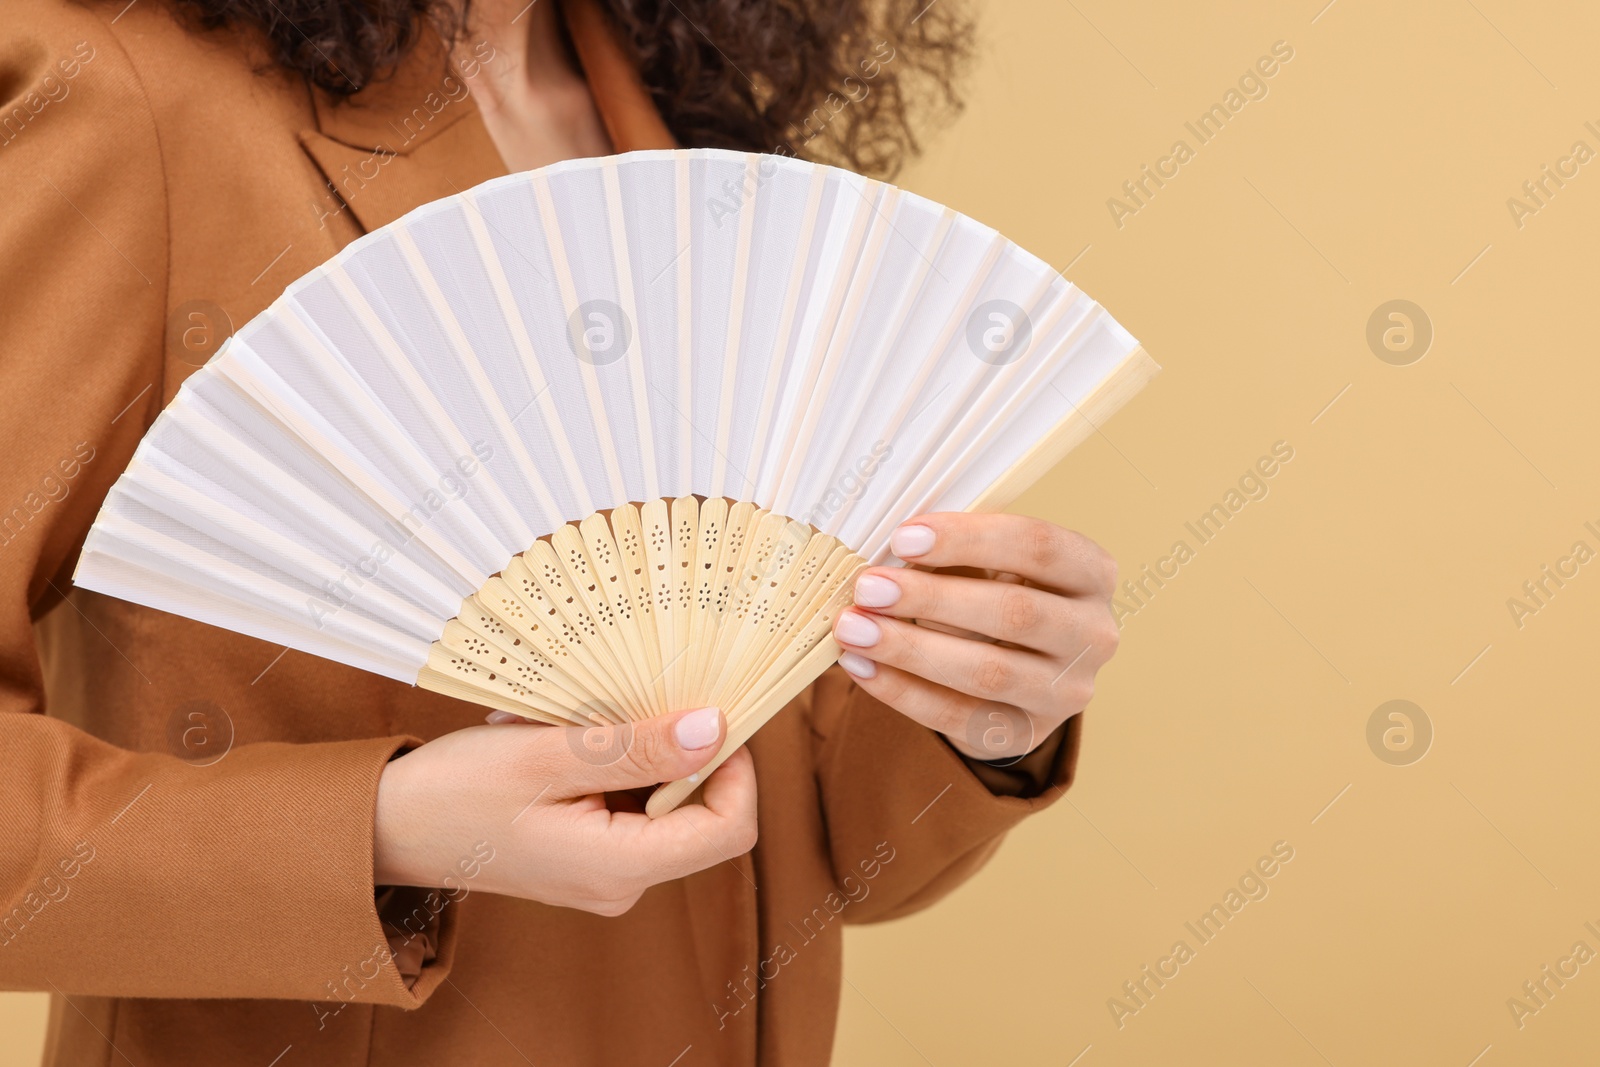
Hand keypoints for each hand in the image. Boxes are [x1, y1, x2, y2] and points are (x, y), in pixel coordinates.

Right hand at [373, 707, 757, 914]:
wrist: (388, 829)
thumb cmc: (456, 792)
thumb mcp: (547, 756)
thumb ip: (635, 747)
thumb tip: (715, 728)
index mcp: (620, 868)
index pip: (730, 829)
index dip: (735, 768)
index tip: (707, 713)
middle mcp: (622, 882)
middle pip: (699, 811)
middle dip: (673, 749)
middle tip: (622, 702)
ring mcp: (605, 872)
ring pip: (660, 800)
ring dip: (631, 750)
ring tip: (568, 723)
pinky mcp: (587, 854)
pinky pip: (625, 803)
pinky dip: (606, 763)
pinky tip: (556, 739)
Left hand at [832, 513, 1119, 762]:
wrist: (1023, 672)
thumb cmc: (1001, 593)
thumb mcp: (994, 564)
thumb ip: (957, 555)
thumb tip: (890, 555)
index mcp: (1092, 573)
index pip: (1039, 546)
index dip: (969, 540)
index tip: (904, 538)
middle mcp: (1093, 635)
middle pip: (1015, 612)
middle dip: (932, 599)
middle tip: (868, 588)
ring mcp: (1065, 693)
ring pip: (987, 672)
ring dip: (911, 649)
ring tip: (853, 628)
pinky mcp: (1025, 735)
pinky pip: (957, 716)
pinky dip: (902, 690)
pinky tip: (861, 666)